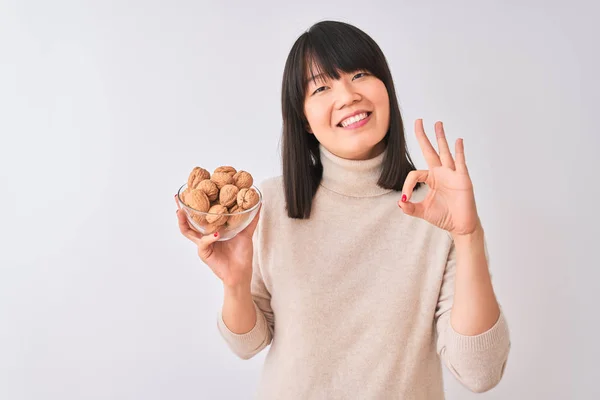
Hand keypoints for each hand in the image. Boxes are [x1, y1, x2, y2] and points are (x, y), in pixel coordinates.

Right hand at [175, 195, 260, 286]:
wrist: (241, 272)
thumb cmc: (241, 254)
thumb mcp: (246, 233)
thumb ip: (250, 220)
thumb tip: (259, 203)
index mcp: (212, 230)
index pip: (200, 216)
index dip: (195, 205)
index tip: (191, 191)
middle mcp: (204, 236)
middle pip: (188, 222)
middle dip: (181, 210)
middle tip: (178, 198)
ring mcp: (202, 244)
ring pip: (187, 232)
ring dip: (183, 221)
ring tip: (181, 212)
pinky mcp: (204, 253)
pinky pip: (203, 243)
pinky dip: (209, 238)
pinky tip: (216, 234)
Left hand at [397, 119, 480, 235]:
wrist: (460, 226)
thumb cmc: (444, 217)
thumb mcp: (423, 212)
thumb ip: (410, 208)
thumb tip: (400, 203)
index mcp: (431, 179)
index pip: (414, 174)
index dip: (408, 185)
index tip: (406, 197)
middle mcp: (441, 173)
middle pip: (430, 150)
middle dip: (423, 136)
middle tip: (418, 120)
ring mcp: (452, 174)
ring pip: (445, 152)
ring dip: (441, 137)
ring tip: (437, 123)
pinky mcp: (462, 179)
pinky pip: (460, 162)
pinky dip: (459, 151)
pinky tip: (458, 141)